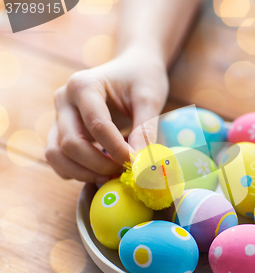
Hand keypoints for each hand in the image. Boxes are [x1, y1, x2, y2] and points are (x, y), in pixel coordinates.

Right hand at [45, 46, 168, 182]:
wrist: (132, 68)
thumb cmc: (142, 78)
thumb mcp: (150, 98)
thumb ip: (145, 130)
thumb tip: (141, 164)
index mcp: (84, 85)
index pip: (97, 125)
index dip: (117, 150)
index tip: (137, 164)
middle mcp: (64, 100)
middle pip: (71, 143)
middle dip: (99, 164)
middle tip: (125, 171)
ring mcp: (58, 116)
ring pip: (56, 155)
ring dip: (83, 173)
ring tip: (112, 175)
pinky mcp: (60, 131)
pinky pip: (57, 160)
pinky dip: (76, 172)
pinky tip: (101, 171)